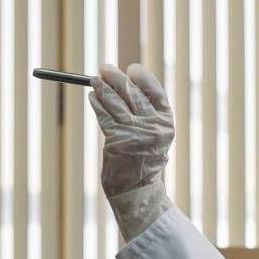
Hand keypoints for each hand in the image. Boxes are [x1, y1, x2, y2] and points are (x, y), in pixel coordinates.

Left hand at [88, 63, 174, 197]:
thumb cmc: (143, 160)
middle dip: (116, 78)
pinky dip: (97, 104)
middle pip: (132, 93)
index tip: (131, 69)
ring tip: (94, 80)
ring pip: (115, 102)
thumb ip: (147, 113)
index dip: (142, 77)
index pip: (155, 91)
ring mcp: (135, 133)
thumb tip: (126, 83)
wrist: (136, 189)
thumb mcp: (154, 135)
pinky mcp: (117, 140)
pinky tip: (93, 97)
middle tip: (105, 68)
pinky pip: (104, 115)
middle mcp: (153, 127)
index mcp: (166, 123)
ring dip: (102, 88)